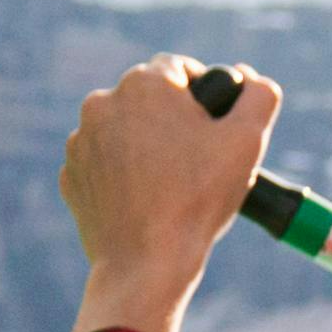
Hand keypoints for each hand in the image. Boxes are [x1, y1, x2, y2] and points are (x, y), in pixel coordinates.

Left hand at [61, 56, 274, 331]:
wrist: (147, 262)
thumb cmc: (199, 199)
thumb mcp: (248, 141)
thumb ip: (259, 95)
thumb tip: (250, 79)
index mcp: (144, 84)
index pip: (180, 69)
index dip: (203, 96)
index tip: (213, 128)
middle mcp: (103, 102)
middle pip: (149, 100)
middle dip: (172, 121)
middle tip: (196, 160)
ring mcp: (80, 140)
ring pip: (124, 130)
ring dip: (145, 145)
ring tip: (170, 184)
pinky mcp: (72, 174)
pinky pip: (103, 162)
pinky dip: (122, 174)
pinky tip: (144, 199)